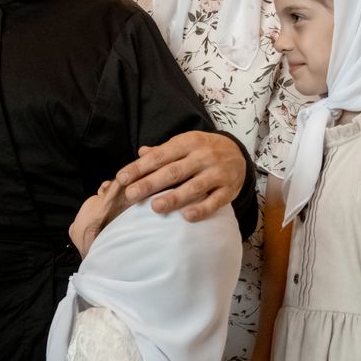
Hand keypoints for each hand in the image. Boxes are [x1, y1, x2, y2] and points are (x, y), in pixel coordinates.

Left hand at [115, 131, 246, 221]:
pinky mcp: (229, 190)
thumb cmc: (202, 150)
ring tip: (155, 207)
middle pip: (174, 171)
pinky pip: (215, 201)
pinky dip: (202, 209)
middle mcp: (203, 156)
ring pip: (194, 187)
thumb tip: (140, 153)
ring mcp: (217, 173)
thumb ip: (162, 151)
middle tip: (131, 194)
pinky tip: (187, 217)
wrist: (238, 152)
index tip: (122, 179)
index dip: (139, 167)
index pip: (160, 156)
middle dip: (151, 183)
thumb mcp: (184, 144)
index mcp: (188, 143)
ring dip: (174, 198)